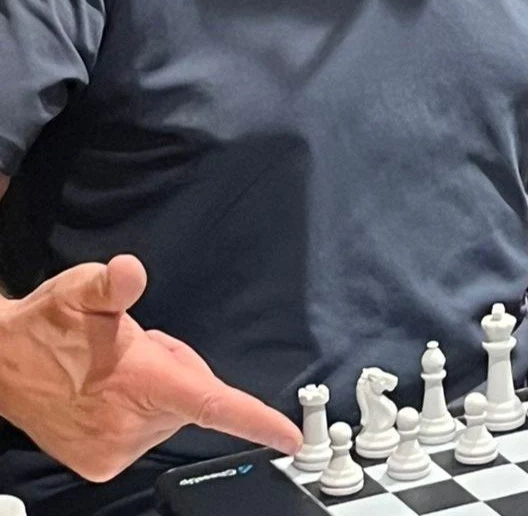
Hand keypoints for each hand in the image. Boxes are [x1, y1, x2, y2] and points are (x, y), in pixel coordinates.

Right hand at [0, 255, 301, 482]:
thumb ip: (112, 283)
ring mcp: (115, 450)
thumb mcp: (82, 292)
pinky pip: (142, 432)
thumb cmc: (48, 327)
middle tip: (133, 349)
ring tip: (111, 370)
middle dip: (175, 370)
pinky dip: (133, 412)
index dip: (256, 422)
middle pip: (193, 395)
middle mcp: (132, 425)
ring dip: (152, 391)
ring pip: (168, 413)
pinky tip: (103, 393)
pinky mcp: (102, 465)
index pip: (214, 405)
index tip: (290, 439)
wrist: (0, 364)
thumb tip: (129, 271)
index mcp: (144, 383)